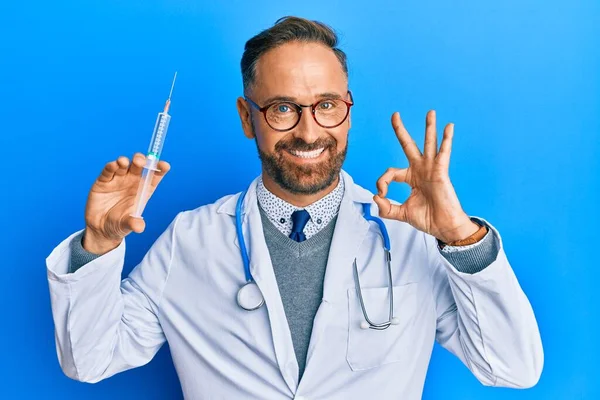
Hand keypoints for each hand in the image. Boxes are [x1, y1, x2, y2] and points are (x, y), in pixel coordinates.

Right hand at [83, 153, 170, 253]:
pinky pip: (108, 171)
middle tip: (140, 161)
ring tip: (124, 162)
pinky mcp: (103, 182)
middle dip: (141, 161)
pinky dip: (111, 166)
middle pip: (139, 166)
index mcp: (143, 190)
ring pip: (123, 165)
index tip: (164, 165)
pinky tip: (113, 165)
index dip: (160, 169)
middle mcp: (132, 182)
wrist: (100, 228)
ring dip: (124, 161)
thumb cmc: (119, 225)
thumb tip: (139, 227)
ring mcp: (118, 180)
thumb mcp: (127, 226)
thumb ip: (133, 224)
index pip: (154, 176)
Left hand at [373, 110, 478, 243]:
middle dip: (401, 130)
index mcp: (410, 178)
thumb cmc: (427, 219)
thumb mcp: (401, 214)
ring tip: (430, 112)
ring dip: (429, 128)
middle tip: (395, 114)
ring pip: (429, 144)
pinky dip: (446, 140)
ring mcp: (431, 169)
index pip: (390, 173)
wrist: (443, 227)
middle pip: (408, 146)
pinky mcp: (441, 172)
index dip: (382, 182)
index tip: (382, 195)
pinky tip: (449, 127)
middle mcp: (420, 170)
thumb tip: (375, 198)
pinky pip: (443, 153)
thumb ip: (386, 208)